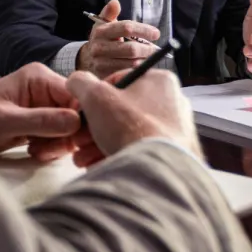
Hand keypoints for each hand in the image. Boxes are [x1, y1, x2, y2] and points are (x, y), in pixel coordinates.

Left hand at [0, 64, 81, 154]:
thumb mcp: (5, 122)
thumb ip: (41, 121)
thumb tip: (75, 121)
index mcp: (39, 78)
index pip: (77, 97)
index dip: (80, 120)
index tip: (71, 142)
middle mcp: (45, 88)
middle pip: (76, 113)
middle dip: (66, 135)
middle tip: (46, 150)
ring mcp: (43, 105)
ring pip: (69, 127)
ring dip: (58, 143)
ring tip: (36, 150)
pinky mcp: (40, 121)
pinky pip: (58, 135)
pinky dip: (51, 147)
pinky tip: (35, 151)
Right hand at [63, 67, 201, 167]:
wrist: (155, 171)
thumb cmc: (132, 128)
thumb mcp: (96, 97)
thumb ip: (82, 83)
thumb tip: (76, 81)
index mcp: (159, 81)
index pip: (118, 82)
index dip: (94, 98)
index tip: (82, 113)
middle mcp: (172, 104)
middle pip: (121, 112)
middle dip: (94, 128)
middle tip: (79, 139)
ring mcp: (174, 132)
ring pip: (127, 135)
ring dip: (99, 145)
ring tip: (83, 157)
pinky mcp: (172, 156)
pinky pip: (138, 154)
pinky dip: (117, 158)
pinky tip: (99, 167)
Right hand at [76, 0, 159, 78]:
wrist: (87, 59)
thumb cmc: (102, 39)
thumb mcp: (103, 24)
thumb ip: (110, 13)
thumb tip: (115, 2)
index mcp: (101, 31)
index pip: (126, 28)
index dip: (144, 30)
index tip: (156, 33)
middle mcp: (99, 47)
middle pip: (131, 48)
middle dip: (147, 49)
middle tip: (156, 49)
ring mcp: (101, 63)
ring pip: (131, 62)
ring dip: (145, 60)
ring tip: (151, 57)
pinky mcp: (105, 75)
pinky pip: (128, 73)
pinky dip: (138, 69)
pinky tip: (142, 66)